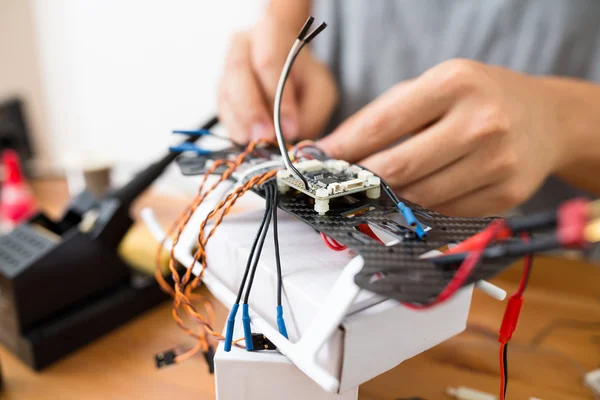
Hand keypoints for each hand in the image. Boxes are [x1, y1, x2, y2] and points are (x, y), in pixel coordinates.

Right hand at [217, 13, 336, 143]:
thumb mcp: (321, 92)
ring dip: (242, 122)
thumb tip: (288, 135)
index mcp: (270, 32)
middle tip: (266, 137)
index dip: (278, 97)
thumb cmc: (306, 79)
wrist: (289, 72)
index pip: (269, 61)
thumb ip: (310, 112)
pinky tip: (248, 140)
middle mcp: (242, 46)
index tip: (290, 127)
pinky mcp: (221, 92)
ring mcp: (227, 68)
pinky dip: (234, 128)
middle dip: (252, 110)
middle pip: (238, 74)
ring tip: (257, 143)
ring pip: (226, 94)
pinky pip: (222, 111)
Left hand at [319, 59, 566, 216]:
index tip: (319, 161)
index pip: (382, 126)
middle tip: (345, 183)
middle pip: (398, 169)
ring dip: (391, 197)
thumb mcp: (433, 87)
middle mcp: (480, 123)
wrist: (545, 119)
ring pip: (418, 197)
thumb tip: (332, 149)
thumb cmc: (478, 98)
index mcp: (454, 84)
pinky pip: (443, 212)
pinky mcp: (505, 195)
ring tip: (383, 187)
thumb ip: (383, 116)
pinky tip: (421, 192)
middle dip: (362, 181)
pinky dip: (422, 207)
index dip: (344, 149)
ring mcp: (497, 163)